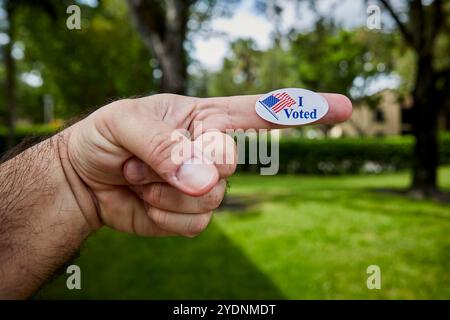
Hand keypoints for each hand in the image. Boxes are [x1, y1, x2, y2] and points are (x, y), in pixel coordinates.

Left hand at [64, 93, 351, 236]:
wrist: (84, 179)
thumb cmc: (105, 138)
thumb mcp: (125, 124)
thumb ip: (166, 146)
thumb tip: (209, 179)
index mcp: (205, 116)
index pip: (262, 110)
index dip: (304, 108)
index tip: (344, 108)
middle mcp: (212, 149)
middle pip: (229, 162)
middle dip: (187, 164)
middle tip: (145, 160)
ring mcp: (204, 185)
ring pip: (211, 198)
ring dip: (165, 192)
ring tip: (138, 177)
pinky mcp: (191, 214)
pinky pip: (194, 224)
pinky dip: (163, 216)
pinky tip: (143, 201)